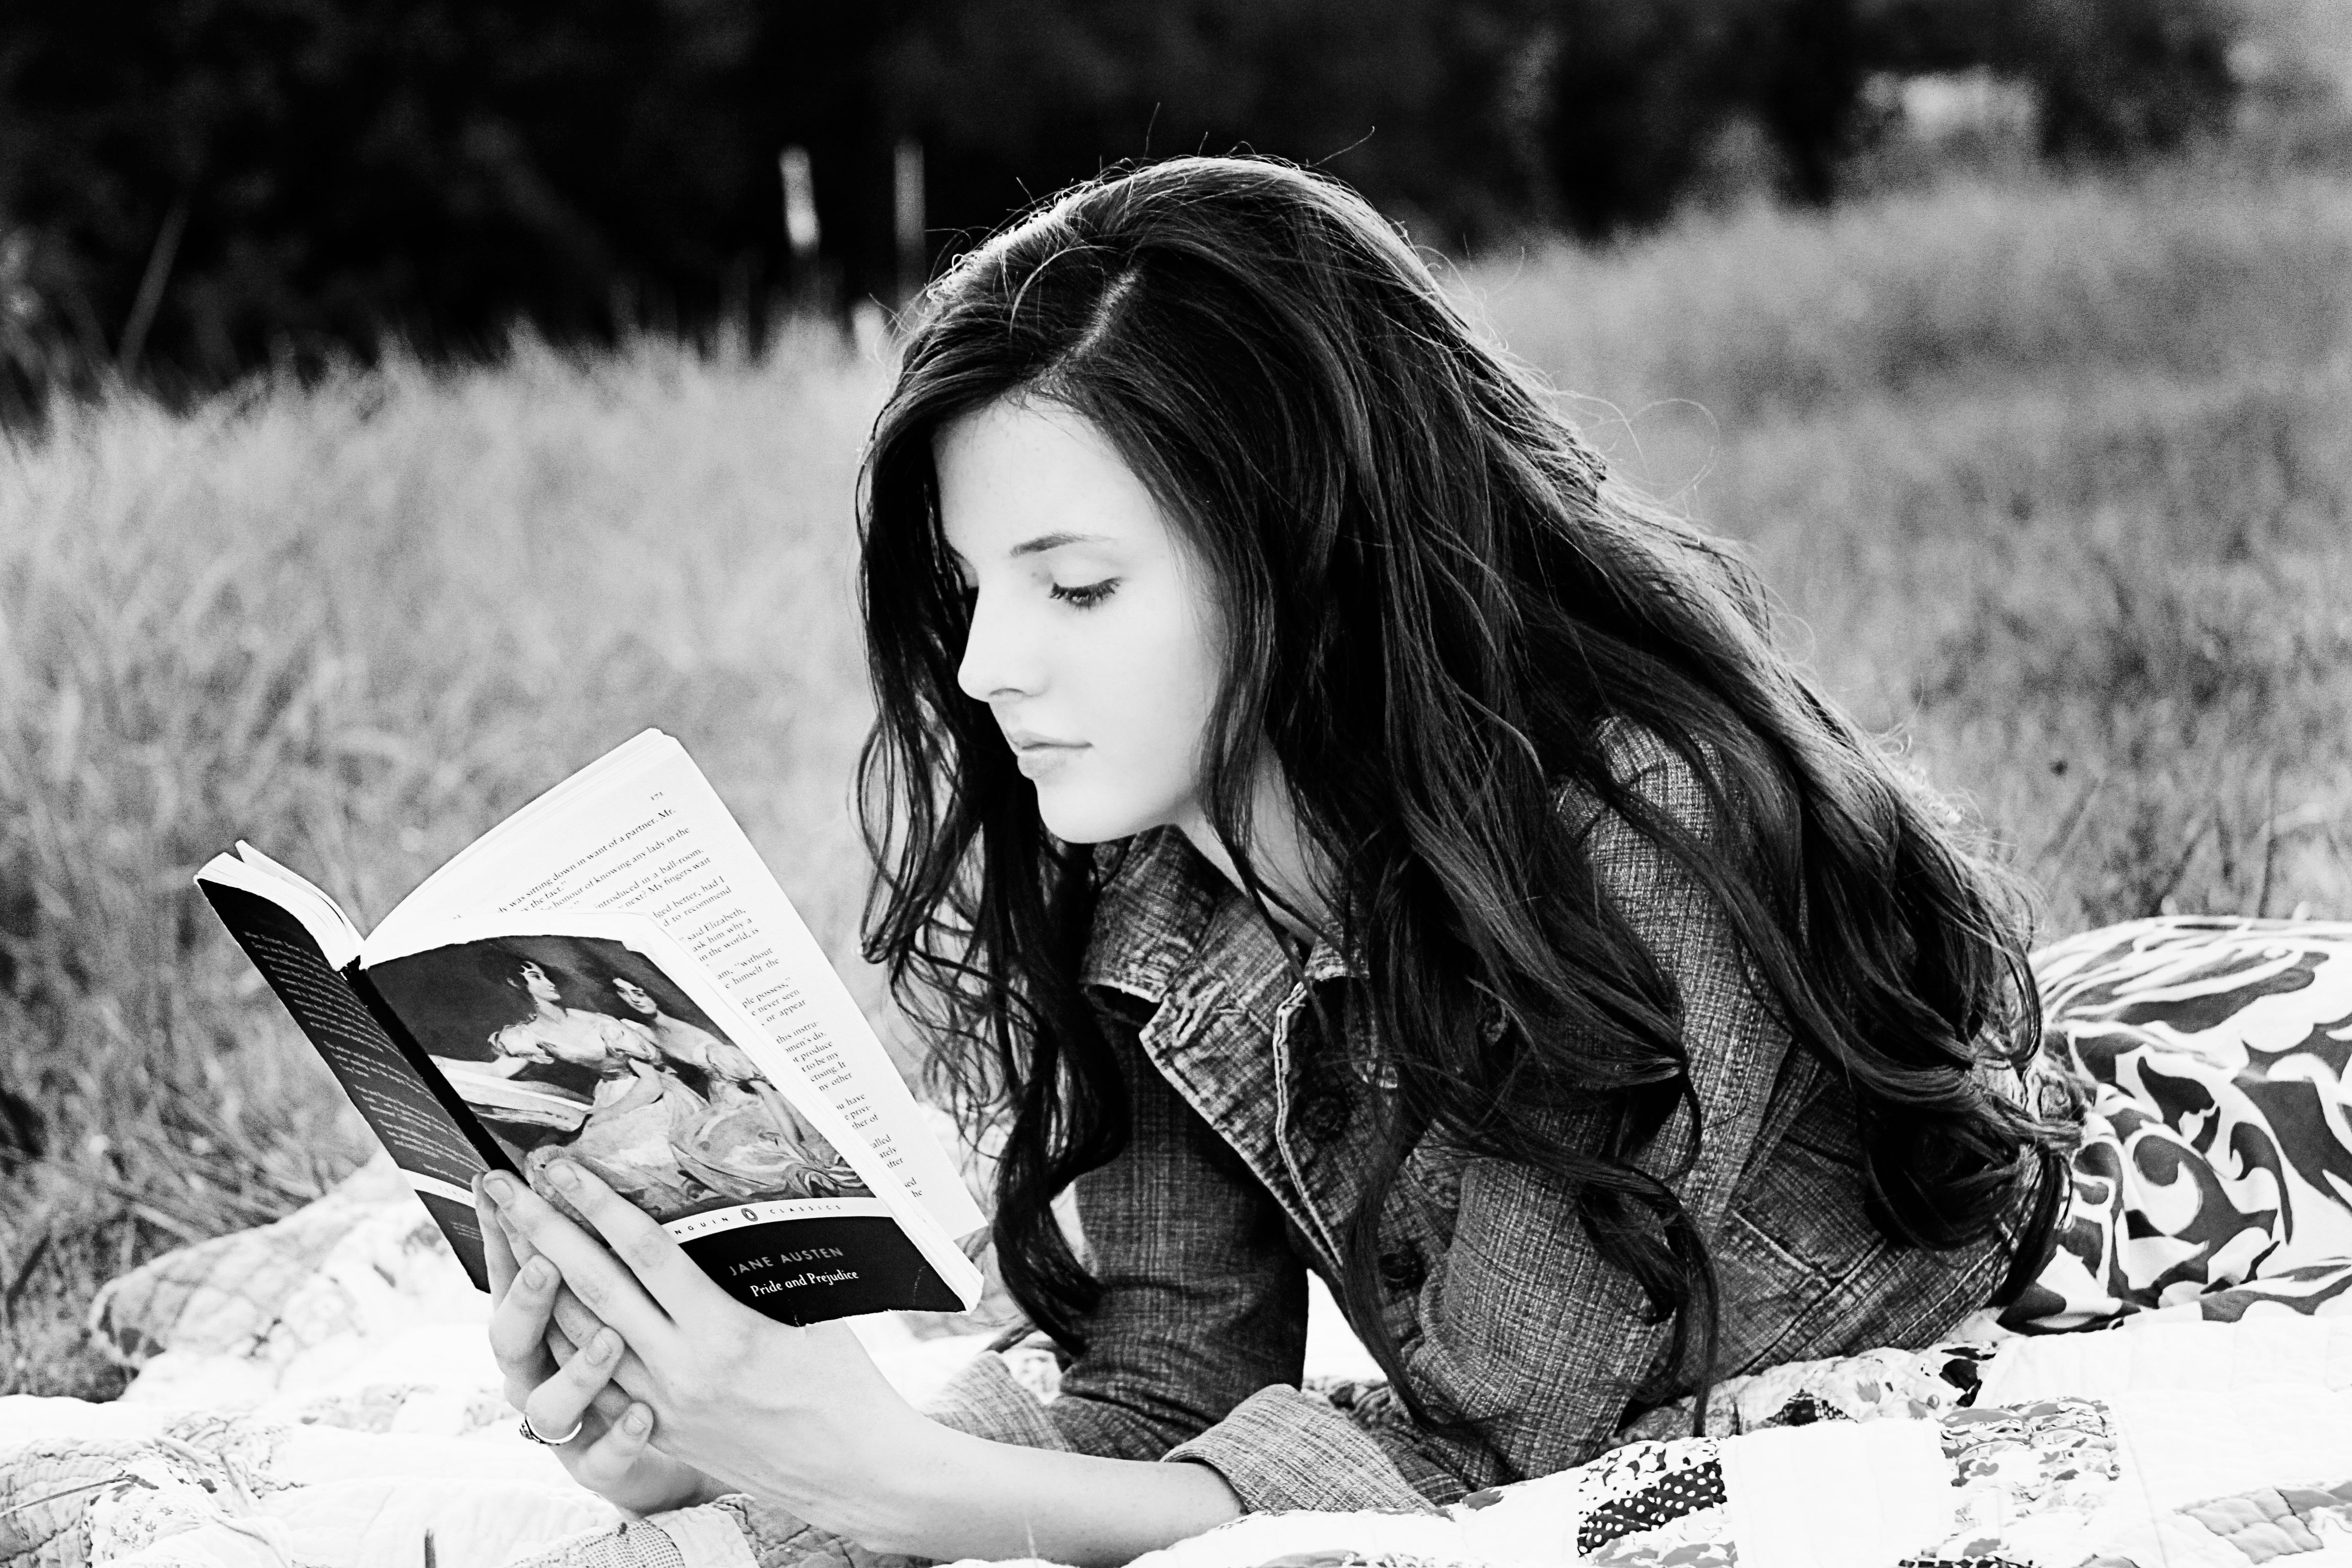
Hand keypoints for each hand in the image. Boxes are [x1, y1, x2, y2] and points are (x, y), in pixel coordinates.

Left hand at [475, 1160, 928, 1541]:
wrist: (850, 1472)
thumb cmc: (844, 1384)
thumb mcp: (811, 1313)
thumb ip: (762, 1271)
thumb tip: (736, 1212)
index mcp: (724, 1332)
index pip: (646, 1252)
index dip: (598, 1203)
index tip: (562, 1166)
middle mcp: (682, 1369)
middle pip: (595, 1287)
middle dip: (542, 1229)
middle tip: (502, 1185)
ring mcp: (662, 1406)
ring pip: (580, 1335)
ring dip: (539, 1279)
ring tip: (511, 1231)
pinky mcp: (659, 1431)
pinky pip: (594, 1380)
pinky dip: (564, 1339)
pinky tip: (542, 1305)